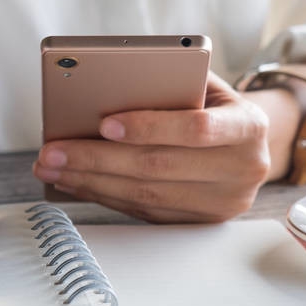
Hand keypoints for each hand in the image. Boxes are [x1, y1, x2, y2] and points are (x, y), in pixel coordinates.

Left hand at [33, 72, 271, 222]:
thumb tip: (105, 86)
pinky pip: (145, 212)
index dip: (150, 126)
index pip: (197, 128)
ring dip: (91, 182)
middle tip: (53, 151)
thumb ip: (172, 82)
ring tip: (52, 167)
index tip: (104, 123)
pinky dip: (106, 196)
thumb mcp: (208, 85)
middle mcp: (243, 169)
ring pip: (147, 196)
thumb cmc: (217, 105)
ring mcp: (224, 203)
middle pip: (160, 167)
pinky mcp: (201, 223)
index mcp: (249, 126)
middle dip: (98, 159)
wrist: (253, 145)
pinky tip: (75, 183)